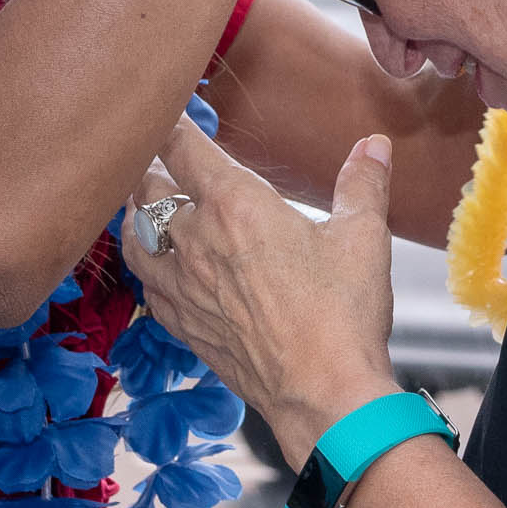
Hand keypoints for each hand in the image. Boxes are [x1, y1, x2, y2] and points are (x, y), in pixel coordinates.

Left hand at [135, 122, 400, 460]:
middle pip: (147, 188)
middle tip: (156, 155)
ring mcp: (181, 286)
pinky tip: (158, 267)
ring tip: (143, 203)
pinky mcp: (181, 324)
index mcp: (236, 205)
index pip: (183, 148)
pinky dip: (146, 266)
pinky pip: (146, 285)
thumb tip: (373, 145)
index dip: (172, 124)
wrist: (322, 394)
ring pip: (134, 236)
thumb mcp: (363, 238)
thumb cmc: (343, 314)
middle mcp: (196, 240)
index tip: (171, 113)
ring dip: (135, 214)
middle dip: (149, 166)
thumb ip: (362, 183)